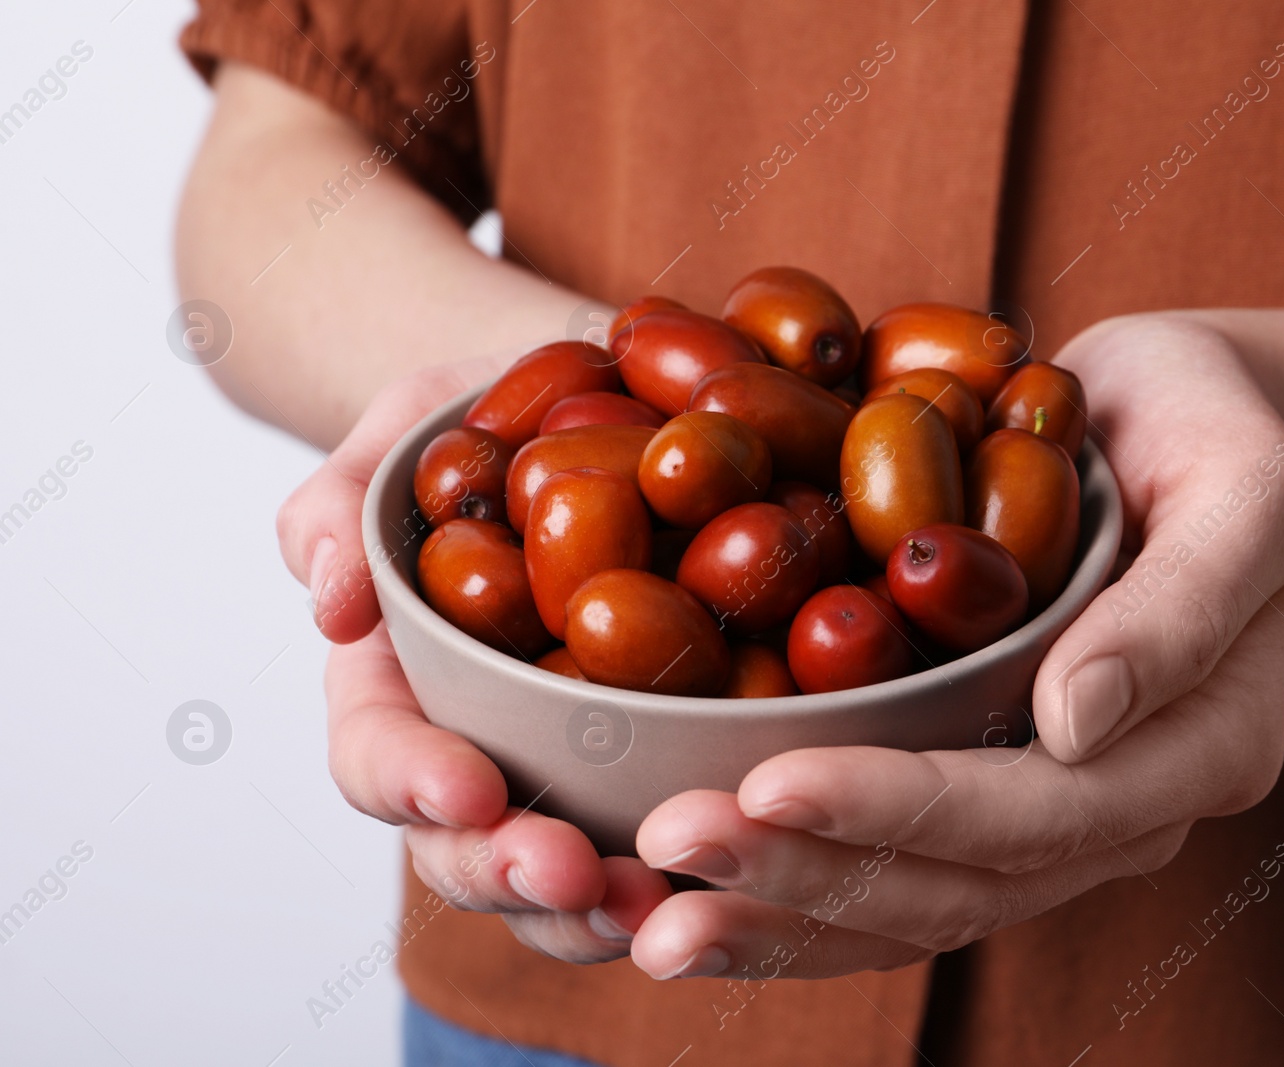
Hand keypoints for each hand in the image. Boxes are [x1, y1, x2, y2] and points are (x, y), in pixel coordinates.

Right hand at [278, 363, 671, 961]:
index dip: (413, 782)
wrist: (598, 402)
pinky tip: (741, 868)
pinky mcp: (661, 764)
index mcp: (400, 685)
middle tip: (574, 874)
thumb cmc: (483, 420)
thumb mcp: (401, 434)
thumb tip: (332, 604)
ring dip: (602, 908)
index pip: (379, 757)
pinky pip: (669, 835)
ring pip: (567, 877)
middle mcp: (478, 748)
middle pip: (470, 848)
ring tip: (658, 907)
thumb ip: (341, 504)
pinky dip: (694, 868)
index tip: (467, 790)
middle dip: (513, 872)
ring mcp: (570, 770)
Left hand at [627, 315, 1283, 979]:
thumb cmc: (1218, 434)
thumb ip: (1181, 610)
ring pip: (914, 906)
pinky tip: (695, 896)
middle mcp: (1127, 811)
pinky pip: (894, 871)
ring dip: (781, 917)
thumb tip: (1075, 726)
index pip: (1038, 815)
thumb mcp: (1244, 492)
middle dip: (808, 877)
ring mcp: (1057, 817)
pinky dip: (794, 896)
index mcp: (1200, 752)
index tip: (767, 783)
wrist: (1179, 422)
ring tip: (652, 918)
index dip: (900, 809)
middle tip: (669, 850)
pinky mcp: (989, 786)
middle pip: (958, 885)